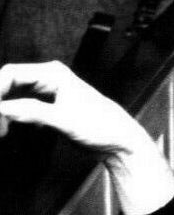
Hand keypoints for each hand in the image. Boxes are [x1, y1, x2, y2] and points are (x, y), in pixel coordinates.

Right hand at [0, 60, 173, 214]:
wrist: (121, 141)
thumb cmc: (102, 126)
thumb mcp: (64, 120)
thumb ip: (32, 112)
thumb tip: (4, 108)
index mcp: (53, 73)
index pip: (12, 73)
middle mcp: (50, 78)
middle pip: (11, 84)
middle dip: (0, 102)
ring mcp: (49, 93)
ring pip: (16, 97)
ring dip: (6, 111)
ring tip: (2, 130)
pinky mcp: (50, 107)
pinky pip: (24, 107)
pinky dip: (15, 117)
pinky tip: (11, 128)